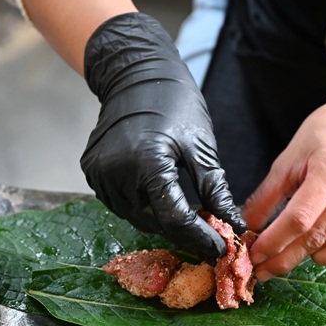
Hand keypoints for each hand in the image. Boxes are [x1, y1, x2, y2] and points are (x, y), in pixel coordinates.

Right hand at [81, 12, 244, 262]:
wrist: (135, 75)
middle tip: (209, 233)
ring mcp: (99, 174)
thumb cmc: (174, 104)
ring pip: (137, 217)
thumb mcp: (201, 146)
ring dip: (162, 221)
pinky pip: (121, 204)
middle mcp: (117, 172)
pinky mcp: (92, 173)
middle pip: (155, 222)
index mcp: (147, 163)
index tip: (220, 250)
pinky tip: (159, 197)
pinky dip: (142, 207)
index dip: (200, 238)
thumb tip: (233, 225)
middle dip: (184, 230)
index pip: (176, 219)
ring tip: (187, 214)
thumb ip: (214, 190)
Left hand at [243, 91, 325, 280]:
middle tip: (263, 269)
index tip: (254, 254)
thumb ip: (269, 192)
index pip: (300, 218)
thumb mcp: (292, 153)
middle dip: (285, 259)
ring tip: (306, 252)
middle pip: (320, 237)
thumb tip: (248, 224)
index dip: (273, 241)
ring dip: (325, 259)